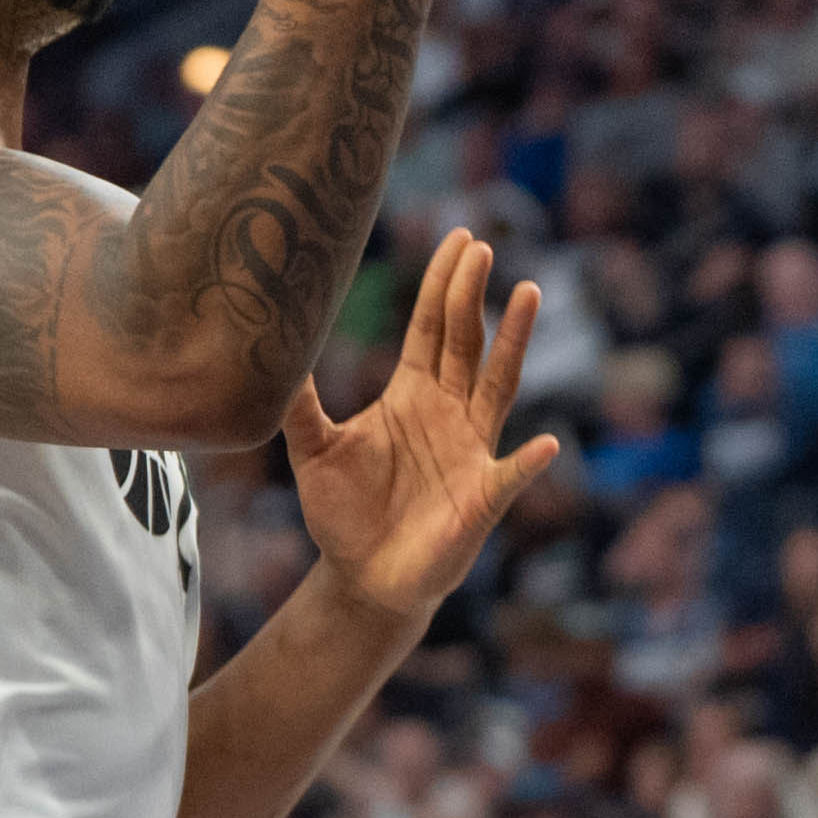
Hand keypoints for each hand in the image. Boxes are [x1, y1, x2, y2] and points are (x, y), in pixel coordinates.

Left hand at [282, 231, 554, 630]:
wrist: (363, 578)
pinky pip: (509, 477)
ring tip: (528, 294)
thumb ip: (299, 404)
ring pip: (498, 387)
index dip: (443, 285)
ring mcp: (471, 453)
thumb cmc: (343, 513)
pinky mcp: (480, 500)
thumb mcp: (313, 450)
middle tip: (479, 246)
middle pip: (466, 341)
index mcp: (413, 395)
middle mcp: (449, 414)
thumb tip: (273, 350)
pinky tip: (544, 445)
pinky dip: (527, 464)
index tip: (458, 239)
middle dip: (472, 295)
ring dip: (515, 343)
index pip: (433, 328)